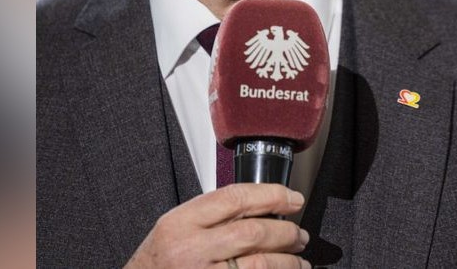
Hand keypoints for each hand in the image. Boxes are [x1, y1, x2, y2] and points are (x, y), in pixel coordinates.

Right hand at [124, 183, 310, 268]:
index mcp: (181, 224)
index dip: (271, 195)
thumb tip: (260, 207)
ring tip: (299, 259)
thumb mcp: (175, 228)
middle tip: (299, 234)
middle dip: (285, 232)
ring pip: (259, 264)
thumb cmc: (157, 262)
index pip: (234, 198)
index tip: (292, 198)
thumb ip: (211, 215)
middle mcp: (191, 250)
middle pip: (252, 232)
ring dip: (287, 261)